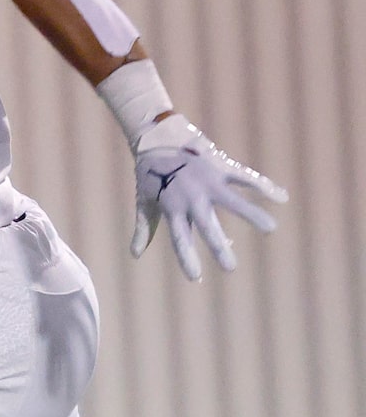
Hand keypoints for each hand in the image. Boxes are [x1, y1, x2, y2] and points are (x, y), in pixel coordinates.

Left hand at [130, 115, 287, 280]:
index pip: (180, 239)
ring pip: (233, 201)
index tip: (195, 277)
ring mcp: (208, 182)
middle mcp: (192, 198)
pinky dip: (264, 186)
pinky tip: (282, 197)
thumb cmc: (149, 175)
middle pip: (207, 226)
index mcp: (173, 209)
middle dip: (218, 247)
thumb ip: (143, 229)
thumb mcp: (143, 202)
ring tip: (271, 228)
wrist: (156, 138)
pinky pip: (245, 178)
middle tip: (230, 267)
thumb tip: (134, 255)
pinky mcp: (219, 167)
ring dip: (252, 214)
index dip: (187, 258)